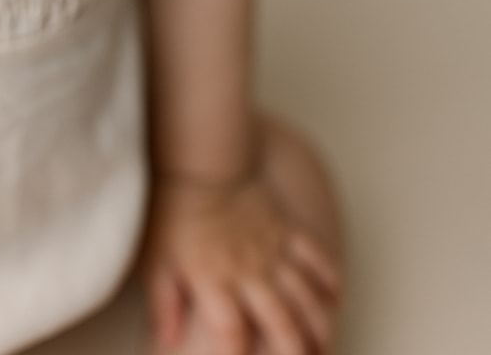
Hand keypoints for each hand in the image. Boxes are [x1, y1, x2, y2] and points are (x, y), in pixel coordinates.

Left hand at [139, 172, 340, 354]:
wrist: (203, 159)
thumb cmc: (175, 208)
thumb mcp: (158, 258)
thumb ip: (164, 302)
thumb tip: (165, 342)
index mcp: (213, 280)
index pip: (231, 332)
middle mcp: (248, 270)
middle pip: (281, 322)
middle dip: (295, 353)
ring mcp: (273, 250)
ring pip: (307, 297)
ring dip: (320, 325)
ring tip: (325, 346)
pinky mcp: (288, 229)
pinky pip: (317, 258)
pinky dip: (330, 280)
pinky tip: (335, 298)